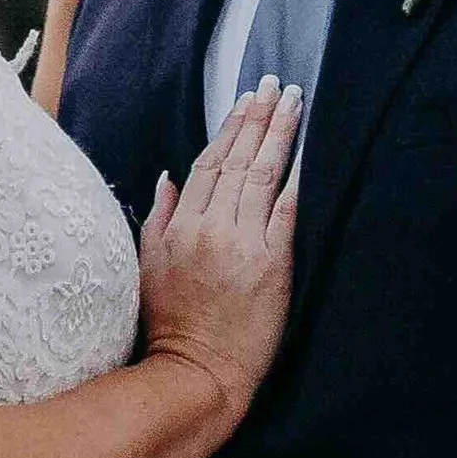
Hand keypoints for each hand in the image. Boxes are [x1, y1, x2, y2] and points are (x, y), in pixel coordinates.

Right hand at [136, 78, 302, 428]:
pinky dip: (296, 179)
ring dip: (280, 134)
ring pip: (263, 175)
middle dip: (258, 117)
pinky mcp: (273, 264)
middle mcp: (213, 226)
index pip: (210, 162)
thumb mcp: (148, 265)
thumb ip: (159, 216)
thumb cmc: (170, 323)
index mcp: (183, 224)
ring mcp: (244, 243)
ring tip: (293, 102)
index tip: (245, 100)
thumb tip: (168, 176)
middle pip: (240, 159)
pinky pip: (286, 211)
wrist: (198, 373)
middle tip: (275, 84)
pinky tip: (308, 153)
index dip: (229, 127)